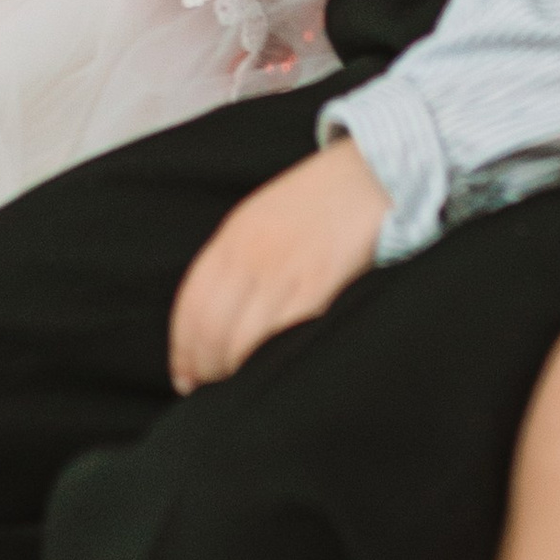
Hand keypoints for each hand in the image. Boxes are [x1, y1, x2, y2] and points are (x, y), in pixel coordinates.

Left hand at [167, 136, 389, 392]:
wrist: (377, 170)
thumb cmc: (326, 199)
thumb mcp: (267, 215)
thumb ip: (241, 255)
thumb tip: (219, 311)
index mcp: (235, 233)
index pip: (191, 303)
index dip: (182, 347)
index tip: (183, 375)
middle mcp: (250, 253)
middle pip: (208, 327)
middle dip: (202, 366)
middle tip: (206, 389)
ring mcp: (283, 270)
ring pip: (237, 340)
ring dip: (231, 372)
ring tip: (236, 387)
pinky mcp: (318, 286)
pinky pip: (279, 337)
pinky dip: (267, 363)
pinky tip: (269, 374)